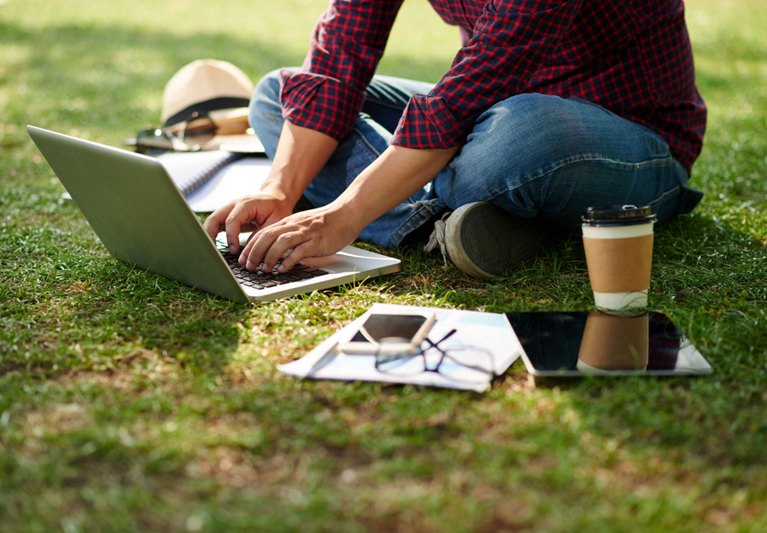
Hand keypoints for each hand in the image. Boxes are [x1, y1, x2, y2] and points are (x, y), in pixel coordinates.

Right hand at [203, 193, 293, 253]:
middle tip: (213, 252)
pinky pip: (216, 224)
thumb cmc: (277, 208)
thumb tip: (248, 250)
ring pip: (212, 221)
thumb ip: (261, 234)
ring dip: (209, 236)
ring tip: (211, 252)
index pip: (232, 220)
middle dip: (210, 235)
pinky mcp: (228, 215)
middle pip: (214, 218)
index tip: (234, 250)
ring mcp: (229, 209)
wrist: (276, 198)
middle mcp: (234, 204)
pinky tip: (214, 247)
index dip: (231, 236)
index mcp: (246, 204)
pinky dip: (212, 235)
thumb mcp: (275, 221)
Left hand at [238, 203, 361, 272]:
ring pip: (280, 243)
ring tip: (264, 269)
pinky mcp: (316, 242)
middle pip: (267, 237)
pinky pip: (299, 251)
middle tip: (248, 266)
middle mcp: (294, 226)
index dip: (250, 246)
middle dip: (255, 253)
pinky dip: (289, 261)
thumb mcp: (302, 224)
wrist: (347, 213)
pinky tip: (283, 269)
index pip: (263, 233)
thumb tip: (275, 249)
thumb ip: (290, 234)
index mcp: (289, 222)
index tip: (243, 259)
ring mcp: (305, 233)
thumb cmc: (326, 222)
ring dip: (269, 257)